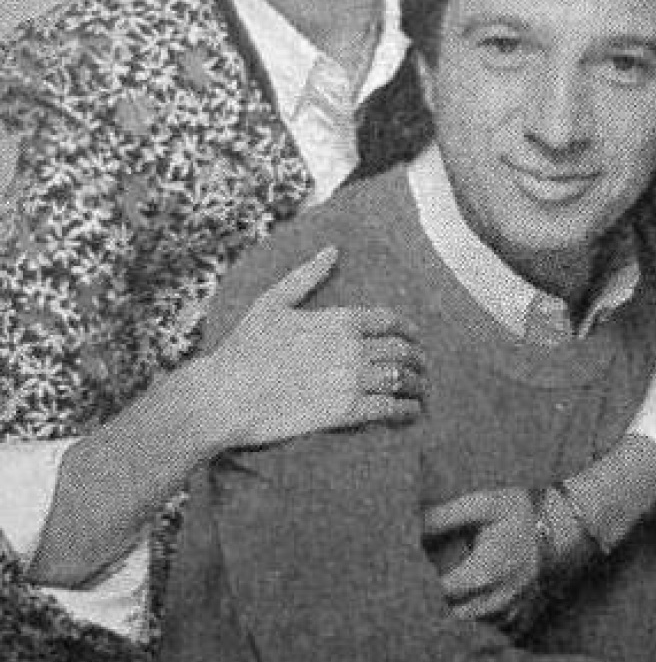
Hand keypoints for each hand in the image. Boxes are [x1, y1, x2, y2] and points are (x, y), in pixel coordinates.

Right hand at [192, 247, 427, 452]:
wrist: (226, 395)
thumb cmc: (244, 347)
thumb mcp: (272, 301)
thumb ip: (307, 275)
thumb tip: (332, 249)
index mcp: (339, 319)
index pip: (389, 320)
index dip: (407, 329)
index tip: (414, 337)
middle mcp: (352, 347)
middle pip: (401, 350)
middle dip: (418, 358)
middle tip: (423, 366)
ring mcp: (351, 380)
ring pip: (400, 378)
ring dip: (416, 384)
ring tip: (420, 390)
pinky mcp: (346, 411)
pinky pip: (389, 408)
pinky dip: (406, 410)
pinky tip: (410, 412)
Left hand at [423, 487, 544, 636]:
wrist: (566, 526)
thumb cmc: (523, 513)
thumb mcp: (486, 504)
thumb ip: (449, 515)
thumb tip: (419, 525)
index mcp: (483, 574)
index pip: (443, 590)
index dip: (432, 578)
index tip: (433, 563)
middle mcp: (497, 600)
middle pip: (457, 612)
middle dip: (450, 595)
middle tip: (451, 571)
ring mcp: (514, 611)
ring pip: (478, 621)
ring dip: (469, 605)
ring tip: (470, 580)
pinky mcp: (526, 616)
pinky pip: (499, 626)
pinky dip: (491, 613)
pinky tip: (491, 592)